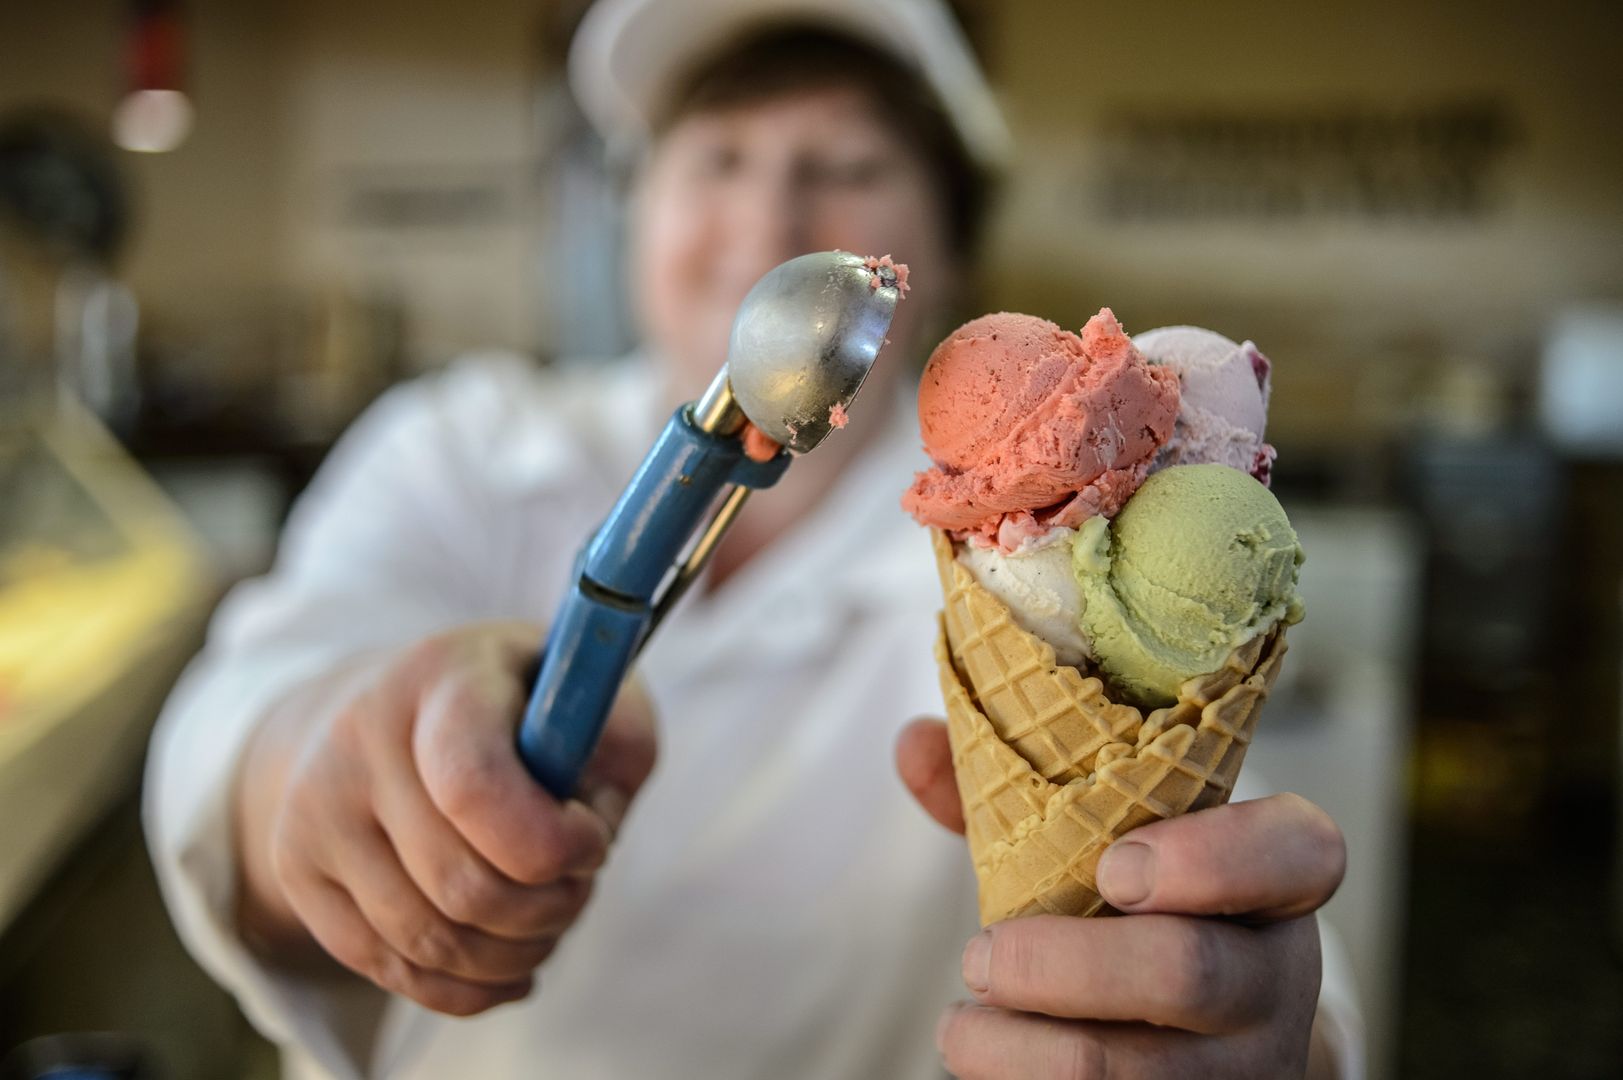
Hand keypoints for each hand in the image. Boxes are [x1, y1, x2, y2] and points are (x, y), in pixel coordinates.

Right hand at [235, 622, 656, 1015]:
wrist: (395, 701)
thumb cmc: (521, 702)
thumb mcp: (587, 691)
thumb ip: (617, 742)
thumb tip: (591, 824)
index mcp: (441, 677)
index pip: (475, 788)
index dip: (551, 843)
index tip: (593, 841)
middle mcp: (359, 738)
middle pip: (460, 884)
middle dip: (549, 907)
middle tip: (577, 885)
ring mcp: (315, 809)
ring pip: (428, 940)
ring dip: (515, 951)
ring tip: (549, 918)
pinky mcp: (297, 871)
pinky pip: (390, 969)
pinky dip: (468, 986)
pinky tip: (511, 965)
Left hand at [897, 719, 1345, 1078]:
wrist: (1191, 1045)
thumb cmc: (1133, 915)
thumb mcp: (1099, 844)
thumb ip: (1016, 785)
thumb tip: (914, 745)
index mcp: (1274, 878)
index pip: (1298, 851)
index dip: (1210, 858)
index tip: (1111, 866)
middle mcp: (1278, 977)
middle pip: (1190, 972)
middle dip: (1063, 965)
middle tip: (979, 954)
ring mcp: (1249, 1067)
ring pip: (1139, 1074)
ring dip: (1022, 1049)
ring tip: (961, 1025)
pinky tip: (987, 1064)